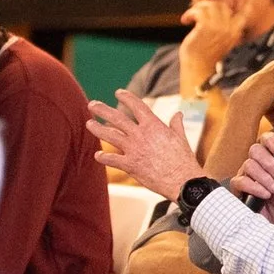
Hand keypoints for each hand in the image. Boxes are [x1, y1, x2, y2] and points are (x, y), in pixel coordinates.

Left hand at [87, 90, 208, 201]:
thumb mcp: (181, 138)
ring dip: (97, 129)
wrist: (182, 181)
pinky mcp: (130, 165)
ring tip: (89, 124)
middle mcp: (140, 135)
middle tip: (92, 105)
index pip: (137, 106)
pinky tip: (97, 155)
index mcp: (153, 125)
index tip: (118, 92)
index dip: (126, 97)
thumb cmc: (183, 160)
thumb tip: (179, 114)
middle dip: (102, 110)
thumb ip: (176, 124)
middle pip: (117, 118)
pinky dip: (103, 157)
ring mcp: (133, 150)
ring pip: (110, 136)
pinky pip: (112, 159)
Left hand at [178, 0, 257, 91]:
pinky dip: (190, 13)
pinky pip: (199, 11)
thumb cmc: (206, 56)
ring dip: (198, 9)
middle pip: (222, 5)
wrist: (198, 70)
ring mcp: (219, 28)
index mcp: (235, 32)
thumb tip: (213, 9)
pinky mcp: (206, 28)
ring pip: (210, 5)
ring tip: (191, 18)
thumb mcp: (219, 40)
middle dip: (208, 5)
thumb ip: (222, 27)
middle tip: (198, 13)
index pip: (246, 14)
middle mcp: (230, 29)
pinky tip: (185, 21)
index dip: (251, 2)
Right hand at [232, 135, 273, 228]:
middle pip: (255, 150)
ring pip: (249, 165)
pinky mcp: (237, 188)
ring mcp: (244, 175)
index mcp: (267, 158)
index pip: (265, 140)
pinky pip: (241, 181)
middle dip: (269, 162)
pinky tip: (265, 194)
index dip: (271, 140)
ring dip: (264, 177)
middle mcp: (254, 163)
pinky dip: (255, 187)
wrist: (272, 222)